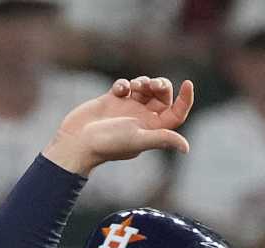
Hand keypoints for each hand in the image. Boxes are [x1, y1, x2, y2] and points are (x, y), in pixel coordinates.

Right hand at [45, 76, 193, 174]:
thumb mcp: (138, 139)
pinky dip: (124, 83)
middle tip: (152, 85)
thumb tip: (185, 148)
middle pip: (162, 96)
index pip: (177, 113)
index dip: (185, 99)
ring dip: (143, 82)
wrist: (76, 142)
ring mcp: (126, 109)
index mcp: (152, 129)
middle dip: (160, 86)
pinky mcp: (111, 101)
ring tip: (134, 87)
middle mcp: (141, 119)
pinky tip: (118, 90)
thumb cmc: (107, 143)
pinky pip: (125, 85)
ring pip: (144, 88)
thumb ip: (163, 139)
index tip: (188, 83)